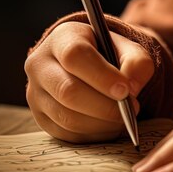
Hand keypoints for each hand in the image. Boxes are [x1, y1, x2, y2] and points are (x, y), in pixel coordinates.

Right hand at [25, 21, 153, 142]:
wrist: (91, 66)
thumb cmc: (110, 53)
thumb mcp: (128, 48)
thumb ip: (137, 62)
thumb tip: (131, 89)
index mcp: (61, 38)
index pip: (74, 56)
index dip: (101, 75)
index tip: (126, 90)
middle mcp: (40, 65)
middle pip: (67, 91)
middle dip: (105, 106)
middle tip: (131, 108)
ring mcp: (35, 94)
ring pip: (67, 117)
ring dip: (102, 123)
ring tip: (123, 117)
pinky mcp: (41, 118)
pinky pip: (67, 134)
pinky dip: (94, 133)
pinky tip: (109, 124)